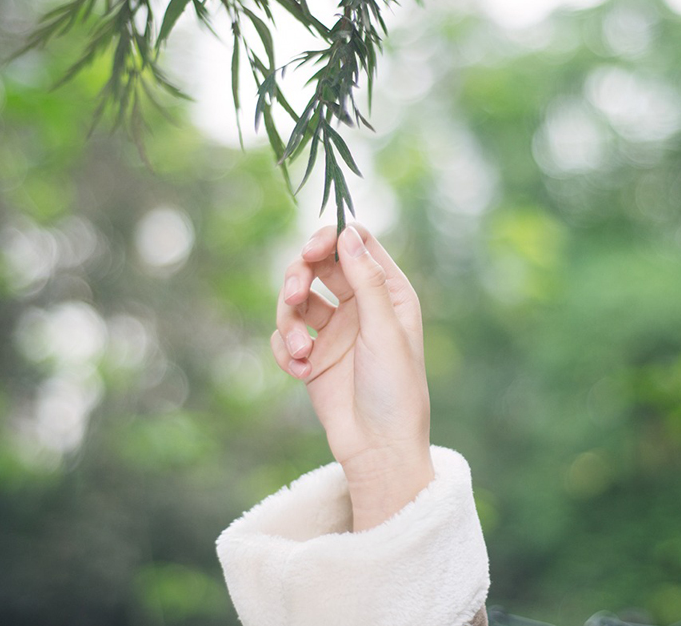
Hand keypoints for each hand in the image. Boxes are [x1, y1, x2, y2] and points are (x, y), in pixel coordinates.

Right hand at [271, 224, 433, 530]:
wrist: (378, 449)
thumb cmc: (395, 389)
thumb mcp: (384, 330)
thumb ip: (366, 280)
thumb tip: (348, 232)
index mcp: (388, 292)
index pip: (355, 244)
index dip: (330, 239)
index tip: (311, 252)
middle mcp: (360, 305)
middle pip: (317, 266)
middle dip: (298, 277)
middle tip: (293, 295)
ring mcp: (335, 330)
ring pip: (295, 300)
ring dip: (289, 321)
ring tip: (301, 350)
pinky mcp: (313, 356)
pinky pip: (284, 336)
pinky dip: (286, 349)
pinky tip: (301, 371)